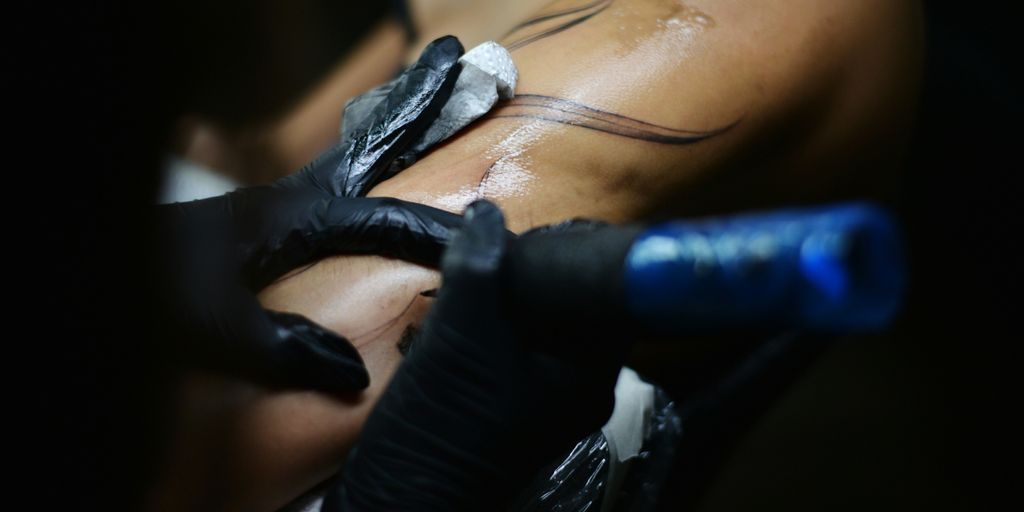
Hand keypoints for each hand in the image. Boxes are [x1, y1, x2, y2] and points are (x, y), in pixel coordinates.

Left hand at [155, 36, 467, 391]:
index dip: (428, 232)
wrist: (100, 267)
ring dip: (393, 119)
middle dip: (417, 106)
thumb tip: (354, 373)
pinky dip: (361, 151)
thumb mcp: (214, 331)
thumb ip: (284, 349)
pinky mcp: (262, 218)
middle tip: (460, 66)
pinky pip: (328, 173)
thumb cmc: (149, 296)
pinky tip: (370, 159)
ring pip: (351, 150)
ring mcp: (274, 203)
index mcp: (286, 218)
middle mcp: (286, 198)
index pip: (376, 218)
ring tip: (431, 85)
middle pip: (368, 142)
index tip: (475, 241)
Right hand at [325, 201, 624, 509]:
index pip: (606, 292)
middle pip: (569, 305)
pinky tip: (458, 314)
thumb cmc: (444, 426)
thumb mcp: (463, 336)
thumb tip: (488, 213)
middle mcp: (579, 386)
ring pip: (537, 323)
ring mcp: (544, 397)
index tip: (534, 236)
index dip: (574, 255)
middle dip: (530, 274)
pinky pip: (511, 345)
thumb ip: (479, 267)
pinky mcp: (510, 402)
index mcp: (591, 374)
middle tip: (492, 255)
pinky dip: (488, 322)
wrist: (400, 499)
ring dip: (504, 296)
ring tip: (470, 281)